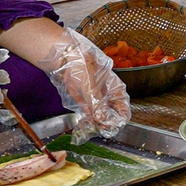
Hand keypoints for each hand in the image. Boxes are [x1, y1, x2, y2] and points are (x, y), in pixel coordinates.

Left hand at [27, 28, 131, 142]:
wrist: (62, 56)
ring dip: (97, 123)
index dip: (119, 118)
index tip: (112, 126)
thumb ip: (97, 103)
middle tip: (101, 129)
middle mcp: (106, 93)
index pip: (123, 107)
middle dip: (108, 123)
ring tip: (92, 129)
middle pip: (112, 113)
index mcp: (114, 87)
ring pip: (100, 114)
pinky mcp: (83, 98)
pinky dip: (88, 118)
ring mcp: (94, 96)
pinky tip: (86, 124)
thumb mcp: (90, 85)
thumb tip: (104, 119)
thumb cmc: (80, 64)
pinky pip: (88, 111)